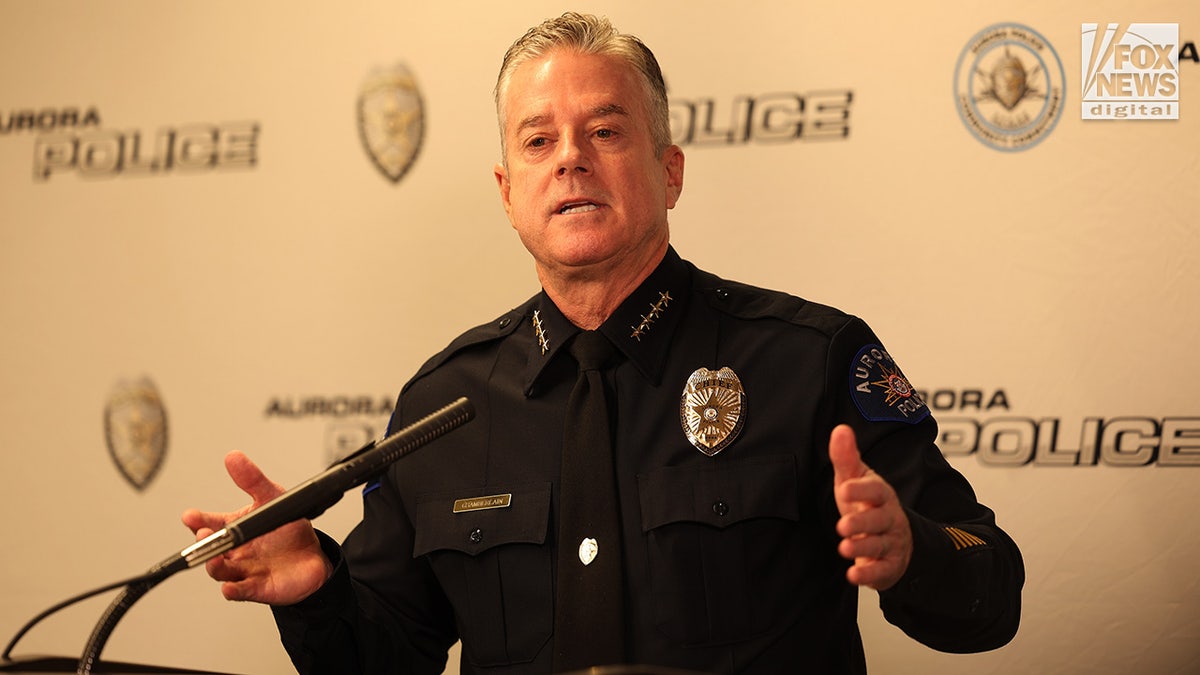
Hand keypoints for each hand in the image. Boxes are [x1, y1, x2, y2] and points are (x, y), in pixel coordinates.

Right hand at [181, 450, 332, 604]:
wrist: (313, 558)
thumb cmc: (288, 529)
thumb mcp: (273, 499)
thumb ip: (253, 480)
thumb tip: (233, 457)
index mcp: (235, 528)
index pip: (210, 524)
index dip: (198, 520)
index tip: (190, 515)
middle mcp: (235, 551)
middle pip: (210, 548)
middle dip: (203, 542)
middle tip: (204, 534)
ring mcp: (244, 570)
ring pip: (221, 571)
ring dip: (215, 566)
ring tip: (215, 559)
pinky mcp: (257, 588)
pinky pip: (240, 592)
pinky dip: (233, 590)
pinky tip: (230, 588)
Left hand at [830, 424, 911, 590]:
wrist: (896, 538)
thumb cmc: (868, 505)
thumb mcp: (856, 480)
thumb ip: (846, 458)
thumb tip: (840, 429)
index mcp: (881, 495)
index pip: (876, 490)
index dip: (862, 490)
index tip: (845, 489)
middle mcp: (889, 519)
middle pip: (879, 520)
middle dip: (862, 523)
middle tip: (842, 525)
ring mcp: (891, 543)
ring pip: (879, 546)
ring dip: (862, 548)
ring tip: (844, 547)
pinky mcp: (889, 566)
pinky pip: (882, 572)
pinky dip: (869, 575)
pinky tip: (854, 576)